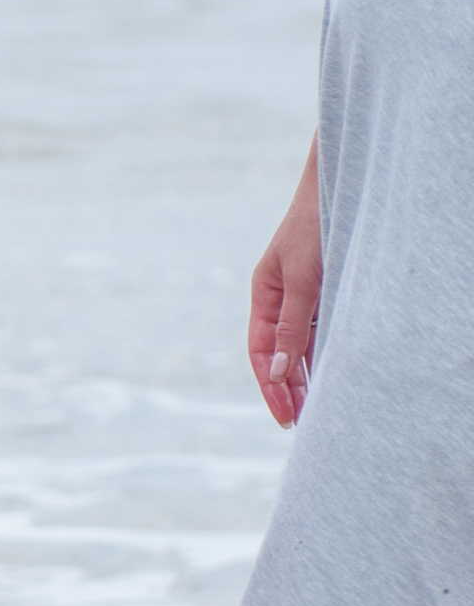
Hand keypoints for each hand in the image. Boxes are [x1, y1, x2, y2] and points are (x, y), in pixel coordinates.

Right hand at [249, 137, 320, 427]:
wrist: (343, 180)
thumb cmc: (317, 224)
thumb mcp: (304, 278)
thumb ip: (293, 325)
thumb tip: (281, 372)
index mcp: (264, 296)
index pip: (262, 354)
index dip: (272, 389)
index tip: (286, 418)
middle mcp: (281, 299)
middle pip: (280, 355)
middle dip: (289, 391)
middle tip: (302, 425)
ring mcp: (304, 295)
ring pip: (302, 346)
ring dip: (308, 377)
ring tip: (318, 409)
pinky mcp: (326, 289)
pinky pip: (321, 330)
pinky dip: (324, 354)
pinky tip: (333, 374)